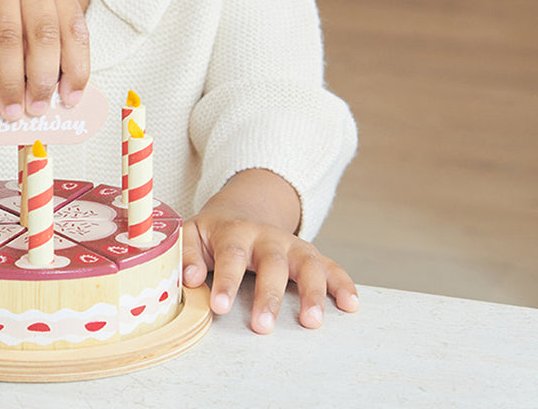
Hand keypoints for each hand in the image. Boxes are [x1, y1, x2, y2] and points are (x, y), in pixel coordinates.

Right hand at [0, 0, 89, 117]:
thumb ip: (41, 26)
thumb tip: (51, 84)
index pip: (74, 27)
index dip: (76, 67)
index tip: (71, 98)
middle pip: (43, 35)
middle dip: (42, 80)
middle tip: (37, 109)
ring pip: (9, 40)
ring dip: (10, 82)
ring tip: (11, 108)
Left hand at [181, 169, 358, 332]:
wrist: (241, 211)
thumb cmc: (214, 233)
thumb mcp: (192, 234)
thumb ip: (186, 254)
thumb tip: (190, 278)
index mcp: (234, 232)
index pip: (231, 255)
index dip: (226, 281)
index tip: (219, 306)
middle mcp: (267, 236)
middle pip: (272, 262)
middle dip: (269, 295)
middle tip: (262, 326)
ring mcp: (291, 245)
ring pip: (306, 263)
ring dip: (312, 292)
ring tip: (311, 321)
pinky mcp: (309, 255)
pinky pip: (330, 266)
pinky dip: (343, 283)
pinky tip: (351, 304)